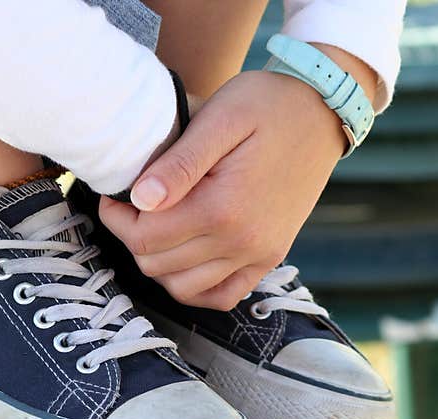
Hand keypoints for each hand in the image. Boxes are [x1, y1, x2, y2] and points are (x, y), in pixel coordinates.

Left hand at [99, 68, 350, 309]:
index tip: (115, 195)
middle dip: (133, 238)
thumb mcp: (220, 117)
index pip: (146, 238)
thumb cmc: (267, 104)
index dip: (117, 219)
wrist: (323, 111)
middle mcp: (243, 242)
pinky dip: (195, 286)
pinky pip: (222, 296)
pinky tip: (184, 258)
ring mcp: (259, 254)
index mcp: (224, 208)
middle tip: (131, 207)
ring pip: (184, 288)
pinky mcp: (270, 257)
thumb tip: (140, 199)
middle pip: (159, 265)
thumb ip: (179, 163)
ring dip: (159, 263)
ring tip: (156, 227)